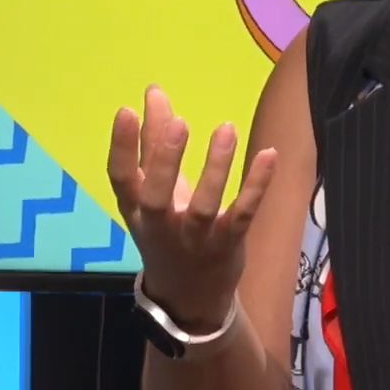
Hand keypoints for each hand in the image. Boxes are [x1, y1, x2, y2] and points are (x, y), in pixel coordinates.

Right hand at [107, 86, 277, 331]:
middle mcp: (160, 226)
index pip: (120, 178)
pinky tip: (269, 155)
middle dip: (164, 160)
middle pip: (156, 196)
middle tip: (178, 122)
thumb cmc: (167, 231)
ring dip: (215, 168)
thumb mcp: (152, 192)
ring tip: (226, 129)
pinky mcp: (228, 243)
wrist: (189, 296)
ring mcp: (195, 238)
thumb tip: (153, 93)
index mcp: (135, 210)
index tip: (126, 110)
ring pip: (203, 206)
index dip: (121, 146)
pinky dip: (256, 186)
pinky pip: (242, 215)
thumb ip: (152, 142)